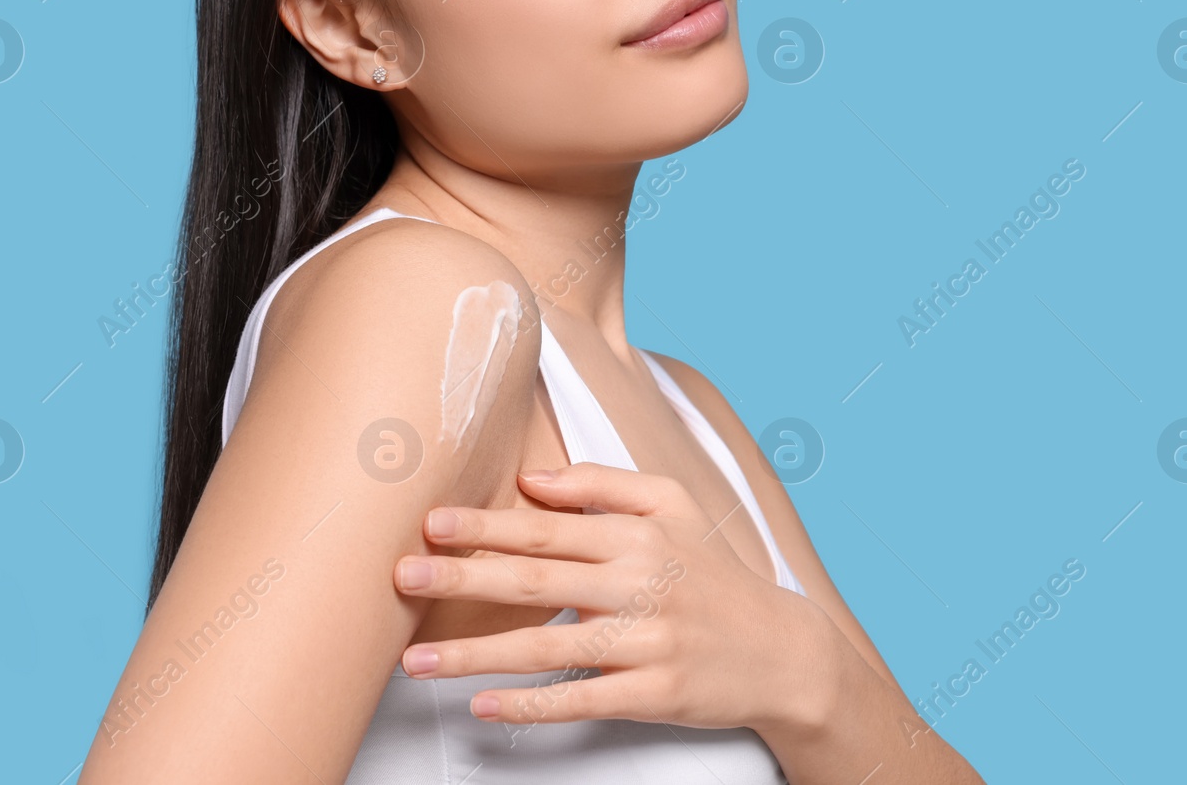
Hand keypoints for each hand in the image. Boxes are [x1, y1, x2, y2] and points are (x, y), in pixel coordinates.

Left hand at [390, 461, 833, 733]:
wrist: (782, 652)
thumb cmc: (716, 575)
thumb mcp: (675, 506)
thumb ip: (604, 485)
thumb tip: (533, 480)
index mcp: (637, 536)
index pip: (546, 528)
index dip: (486, 526)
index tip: (432, 524)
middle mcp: (639, 585)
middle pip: (535, 580)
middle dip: (463, 578)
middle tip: (404, 577)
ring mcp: (645, 643)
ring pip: (545, 646)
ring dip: (475, 653)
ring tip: (418, 659)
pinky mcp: (653, 694)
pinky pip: (579, 700)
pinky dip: (528, 705)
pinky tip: (482, 706)